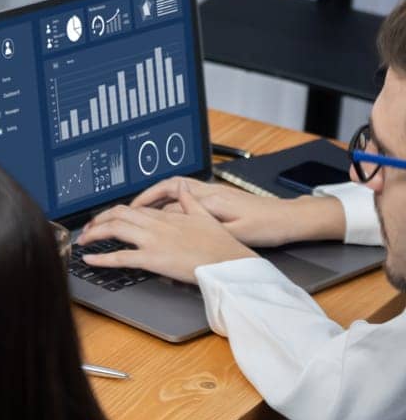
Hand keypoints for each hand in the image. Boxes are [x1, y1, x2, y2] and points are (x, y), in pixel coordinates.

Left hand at [79, 187, 255, 283]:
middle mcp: (156, 225)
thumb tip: (182, 188)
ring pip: (115, 230)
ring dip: (94, 233)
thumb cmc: (221, 245)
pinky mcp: (152, 259)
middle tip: (88, 227)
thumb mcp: (204, 216)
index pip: (133, 209)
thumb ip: (189, 201)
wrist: (230, 263)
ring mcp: (153, 241)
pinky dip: (101, 258)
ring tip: (83, 239)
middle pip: (118, 214)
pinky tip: (89, 258)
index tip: (106, 217)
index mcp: (167, 216)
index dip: (116, 212)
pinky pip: (120, 257)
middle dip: (99, 219)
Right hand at [121, 176, 345, 247]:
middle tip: (128, 208)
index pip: (171, 200)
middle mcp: (209, 192)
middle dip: (145, 196)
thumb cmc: (268, 226)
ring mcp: (214, 192)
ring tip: (141, 207)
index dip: (148, 207)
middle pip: (168, 187)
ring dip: (156, 195)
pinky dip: (171, 198)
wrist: (290, 217)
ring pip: (176, 188)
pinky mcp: (219, 197)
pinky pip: (187, 193)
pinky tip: (168, 208)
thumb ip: (205, 227)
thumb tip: (178, 226)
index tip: (132, 216)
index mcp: (210, 199)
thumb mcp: (237, 232)